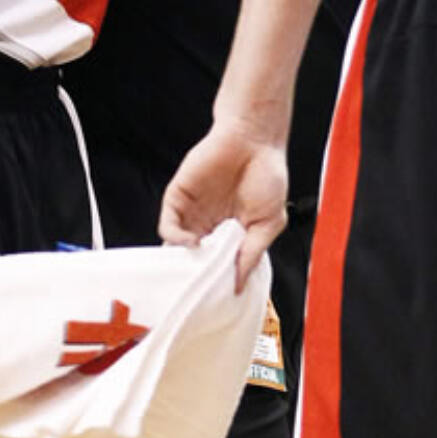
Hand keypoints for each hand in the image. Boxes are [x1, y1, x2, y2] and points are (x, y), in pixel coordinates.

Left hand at [158, 124, 287, 290]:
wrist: (254, 139)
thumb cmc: (267, 177)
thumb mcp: (268, 223)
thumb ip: (252, 253)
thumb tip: (239, 284)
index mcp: (229, 234)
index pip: (215, 265)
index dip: (215, 281)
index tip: (217, 298)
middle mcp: (207, 226)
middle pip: (192, 260)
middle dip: (193, 276)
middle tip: (196, 293)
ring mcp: (191, 213)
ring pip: (176, 247)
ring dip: (182, 261)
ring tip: (195, 268)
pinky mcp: (178, 197)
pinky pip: (168, 225)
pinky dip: (174, 239)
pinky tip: (191, 242)